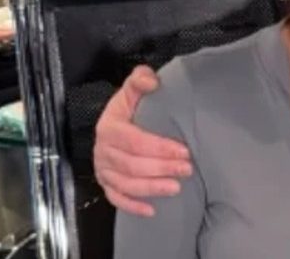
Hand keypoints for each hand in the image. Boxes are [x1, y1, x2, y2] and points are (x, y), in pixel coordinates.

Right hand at [93, 65, 192, 216]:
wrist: (118, 120)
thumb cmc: (131, 107)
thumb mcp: (133, 89)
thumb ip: (140, 80)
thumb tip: (152, 81)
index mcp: (109, 127)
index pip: (134, 141)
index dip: (159, 148)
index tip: (184, 151)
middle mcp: (102, 150)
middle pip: (131, 165)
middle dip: (161, 168)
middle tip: (187, 169)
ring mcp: (103, 169)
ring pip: (125, 184)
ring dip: (151, 188)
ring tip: (176, 188)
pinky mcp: (105, 183)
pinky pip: (115, 198)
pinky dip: (132, 206)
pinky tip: (152, 210)